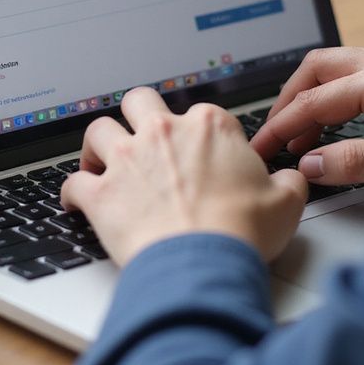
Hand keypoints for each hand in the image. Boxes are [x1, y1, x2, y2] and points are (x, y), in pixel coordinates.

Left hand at [60, 87, 307, 266]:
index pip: (201, 114)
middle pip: (139, 101)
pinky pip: (74, 182)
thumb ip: (288, 182)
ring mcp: (128, 159)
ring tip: (101, 161)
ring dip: (98, 146)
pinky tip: (75, 200)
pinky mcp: (101, 192)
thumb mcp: (286, 203)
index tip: (201, 154)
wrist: (202, 263)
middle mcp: (163, 132)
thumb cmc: (241, 232)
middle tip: (142, 135)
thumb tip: (291, 178)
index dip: (201, 134)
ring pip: (98, 130)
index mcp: (208, 127)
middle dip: (138, 114)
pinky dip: (72, 191)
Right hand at [250, 45, 363, 185]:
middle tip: (273, 131)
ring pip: (335, 66)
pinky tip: (332, 121)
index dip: (282, 124)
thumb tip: (310, 162)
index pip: (315, 99)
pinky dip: (333, 93)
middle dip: (289, 98)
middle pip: (317, 66)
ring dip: (311, 96)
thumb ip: (355, 162)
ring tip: (299, 133)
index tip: (262, 145)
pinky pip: (355, 72)